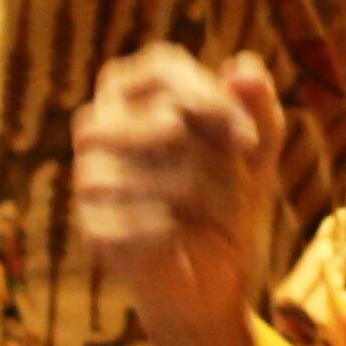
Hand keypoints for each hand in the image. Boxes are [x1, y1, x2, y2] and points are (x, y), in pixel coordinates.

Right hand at [72, 43, 286, 345]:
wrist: (210, 278)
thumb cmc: (228, 197)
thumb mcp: (256, 148)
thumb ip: (256, 104)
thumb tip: (243, 67)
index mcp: (131, 93)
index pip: (161, 67)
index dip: (211, 97)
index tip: (248, 138)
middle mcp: (99, 127)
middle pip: (163, 120)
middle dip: (219, 157)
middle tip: (244, 183)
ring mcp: (88, 179)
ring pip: (159, 174)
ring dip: (211, 198)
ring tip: (228, 216)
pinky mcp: (93, 228)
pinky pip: (143, 221)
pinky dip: (184, 232)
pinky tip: (194, 237)